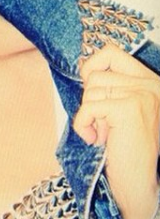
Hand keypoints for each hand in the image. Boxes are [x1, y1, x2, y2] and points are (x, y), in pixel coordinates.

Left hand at [74, 44, 159, 218]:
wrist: (140, 182)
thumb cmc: (126, 147)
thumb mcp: (120, 108)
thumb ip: (110, 85)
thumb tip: (83, 64)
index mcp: (149, 81)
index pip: (111, 52)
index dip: (92, 65)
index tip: (90, 87)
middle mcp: (150, 85)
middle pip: (94, 74)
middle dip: (90, 100)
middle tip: (105, 123)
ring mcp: (142, 95)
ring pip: (90, 90)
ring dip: (89, 114)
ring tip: (106, 132)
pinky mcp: (130, 108)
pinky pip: (88, 107)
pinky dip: (84, 125)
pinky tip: (97, 139)